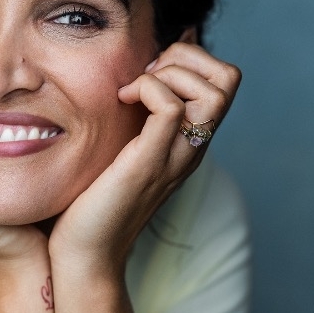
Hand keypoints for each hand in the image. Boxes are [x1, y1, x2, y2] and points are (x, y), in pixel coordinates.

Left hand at [49, 41, 240, 276]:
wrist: (84, 254)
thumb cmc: (94, 199)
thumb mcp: (122, 146)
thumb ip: (136, 116)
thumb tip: (131, 74)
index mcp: (189, 141)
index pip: (224, 80)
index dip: (189, 59)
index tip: (148, 74)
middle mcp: (192, 147)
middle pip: (229, 79)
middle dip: (186, 58)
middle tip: (144, 78)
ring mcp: (175, 157)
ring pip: (212, 92)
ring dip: (169, 74)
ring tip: (133, 92)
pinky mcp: (148, 165)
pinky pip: (171, 109)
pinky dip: (147, 90)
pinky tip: (121, 101)